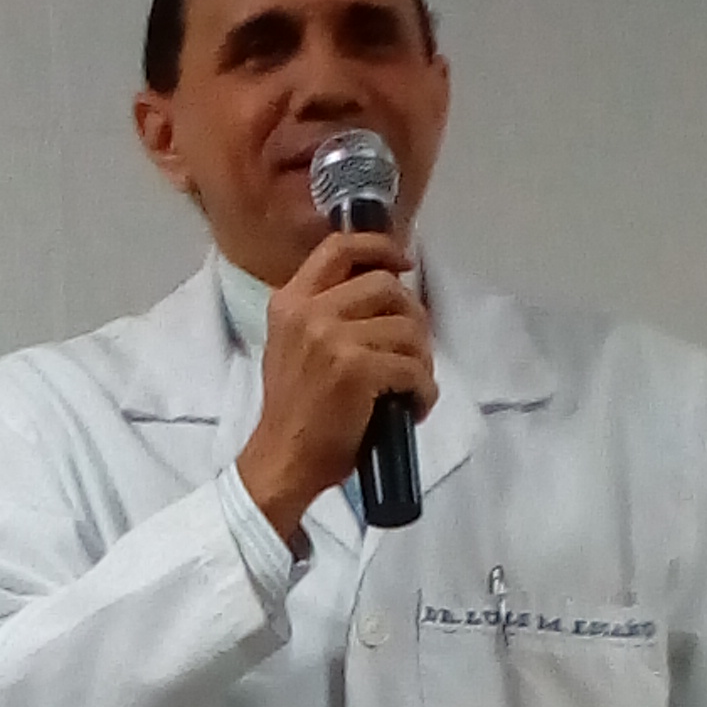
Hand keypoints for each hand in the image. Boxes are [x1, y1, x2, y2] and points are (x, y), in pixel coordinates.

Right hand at [235, 226, 435, 547]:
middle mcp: (308, 312)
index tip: (404, 263)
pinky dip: (424, 390)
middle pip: (386, 285)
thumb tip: (385, 289)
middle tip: (413, 349)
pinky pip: (414, 367)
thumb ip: (324, 312)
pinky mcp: (357, 369)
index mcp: (290, 301)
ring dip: (422, 358)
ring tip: (412, 385)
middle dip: (412, 316)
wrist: (282, 459)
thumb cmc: (295, 410)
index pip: (339, 247)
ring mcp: (332, 338)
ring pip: (407, 327)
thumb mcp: (293, 345)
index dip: (380, 248)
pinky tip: (413, 406)